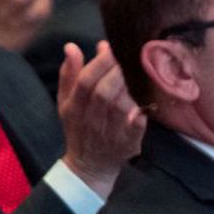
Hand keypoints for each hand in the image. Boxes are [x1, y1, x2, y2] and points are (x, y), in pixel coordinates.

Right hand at [57, 41, 144, 196]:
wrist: (89, 166)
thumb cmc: (79, 126)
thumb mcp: (67, 102)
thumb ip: (69, 74)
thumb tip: (71, 46)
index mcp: (73, 107)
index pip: (84, 82)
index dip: (99, 63)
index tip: (111, 47)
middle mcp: (89, 121)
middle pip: (103, 93)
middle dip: (117, 72)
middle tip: (130, 57)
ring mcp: (109, 134)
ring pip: (120, 107)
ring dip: (130, 88)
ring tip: (140, 72)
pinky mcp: (127, 145)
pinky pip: (136, 128)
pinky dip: (141, 113)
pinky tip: (147, 100)